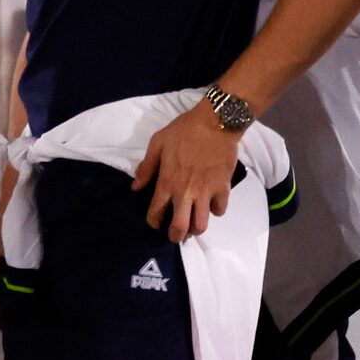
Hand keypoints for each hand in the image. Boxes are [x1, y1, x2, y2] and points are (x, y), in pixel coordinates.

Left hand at [131, 99, 244, 243]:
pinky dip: (215, 211)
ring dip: (196, 228)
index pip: (156, 213)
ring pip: (201, 225)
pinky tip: (211, 205)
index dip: (154, 222)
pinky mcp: (223, 188)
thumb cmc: (184, 131)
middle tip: (175, 235)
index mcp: (167, 183)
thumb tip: (136, 187)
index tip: (155, 223)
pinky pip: (220, 210)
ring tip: (193, 225)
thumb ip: (146, 167)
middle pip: (180, 227)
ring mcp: (206, 193)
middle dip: (175, 236)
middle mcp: (185, 193)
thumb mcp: (157, 143)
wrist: (215, 123)